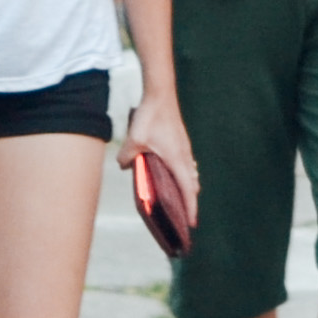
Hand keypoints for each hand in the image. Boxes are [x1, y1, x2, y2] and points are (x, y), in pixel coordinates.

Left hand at [117, 91, 197, 225]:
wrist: (161, 94)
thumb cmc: (150, 116)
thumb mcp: (134, 140)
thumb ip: (127, 156)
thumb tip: (124, 166)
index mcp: (177, 160)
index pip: (188, 190)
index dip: (190, 208)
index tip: (192, 224)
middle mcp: (184, 156)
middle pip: (192, 184)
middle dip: (189, 201)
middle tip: (184, 216)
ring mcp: (184, 148)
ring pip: (190, 174)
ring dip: (187, 187)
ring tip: (179, 198)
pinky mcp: (181, 142)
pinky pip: (186, 164)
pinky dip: (183, 174)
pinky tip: (172, 173)